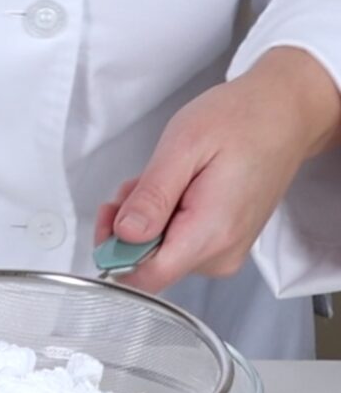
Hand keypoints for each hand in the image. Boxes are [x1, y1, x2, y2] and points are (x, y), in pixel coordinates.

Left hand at [95, 48, 340, 293]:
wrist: (284, 114)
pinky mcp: (224, 242)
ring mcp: (225, 250)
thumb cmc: (240, 121)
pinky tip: (172, 186)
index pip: (146, 278)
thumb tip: (125, 234)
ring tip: (159, 177)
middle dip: (129, 226)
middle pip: (149, 263)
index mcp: (210, 234)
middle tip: (136, 183)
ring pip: (160, 251)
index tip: (109, 215)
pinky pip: (178, 241)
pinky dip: (163, 216)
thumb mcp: (184, 146)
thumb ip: (153, 196)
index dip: (114, 252)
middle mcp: (220, 254)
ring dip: (146, 217)